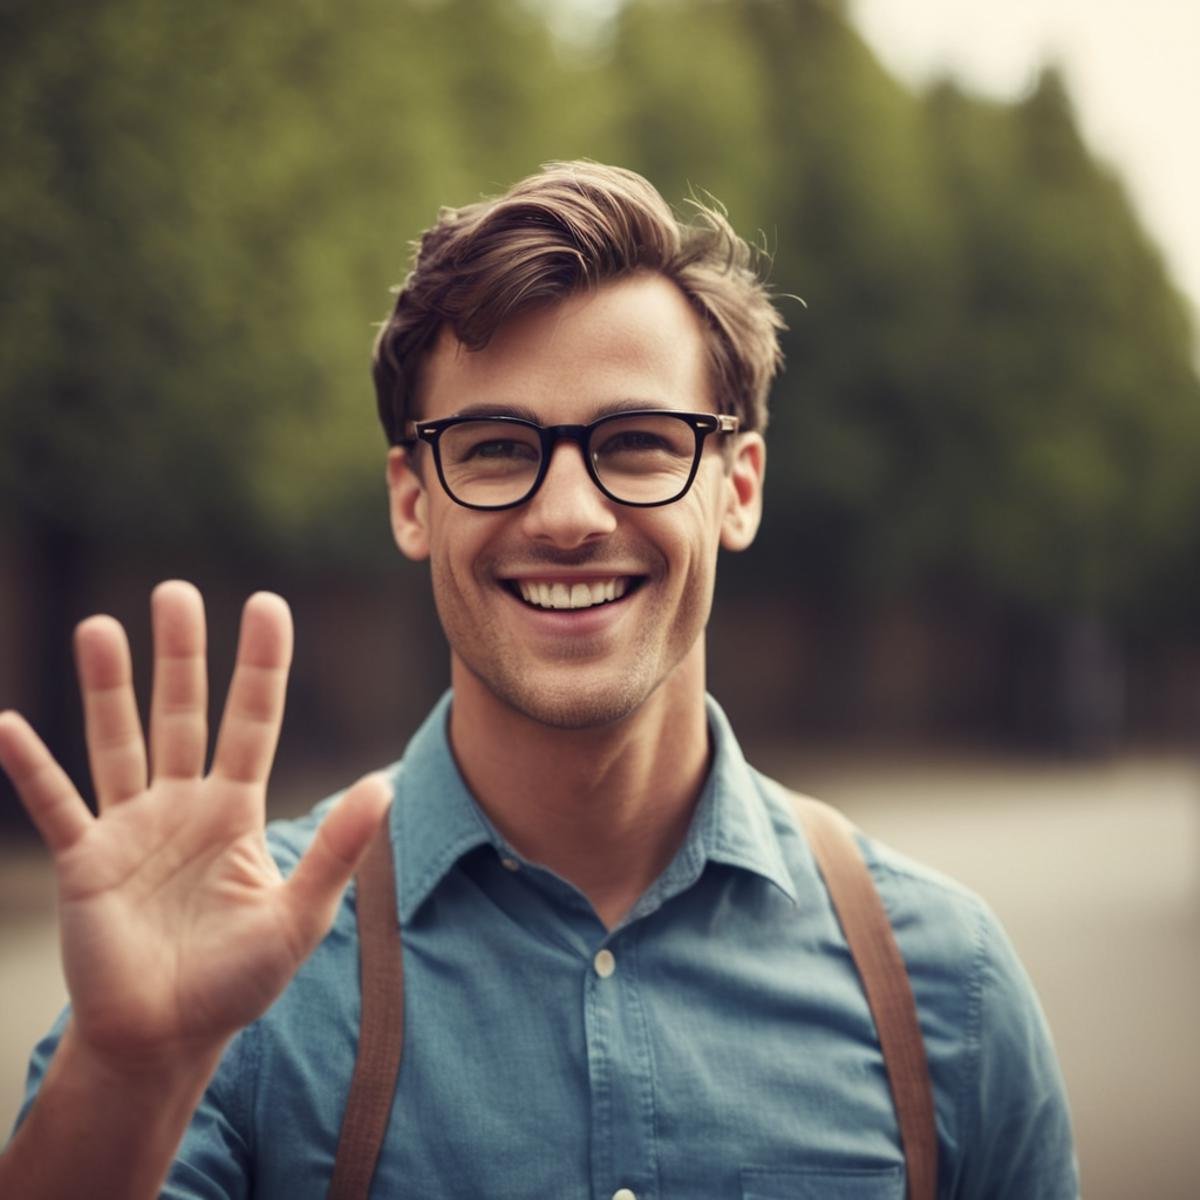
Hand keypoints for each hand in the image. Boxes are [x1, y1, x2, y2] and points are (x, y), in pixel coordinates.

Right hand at [0, 581, 390, 1073]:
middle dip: (179, 655)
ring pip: (117, 742)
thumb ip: (337, 850)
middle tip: (174, 592)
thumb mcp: (297, 916)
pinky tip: (9, 725)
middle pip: (181, 713)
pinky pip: (55, 805)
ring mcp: (130, 827)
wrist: (166, 1038)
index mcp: (237, 810)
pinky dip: (32, 768)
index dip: (261, 665)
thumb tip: (383, 784)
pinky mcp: (84, 861)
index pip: (252, 720)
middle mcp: (183, 805)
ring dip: (107, 688)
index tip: (265, 604)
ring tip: (99, 627)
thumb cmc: (237, 980)